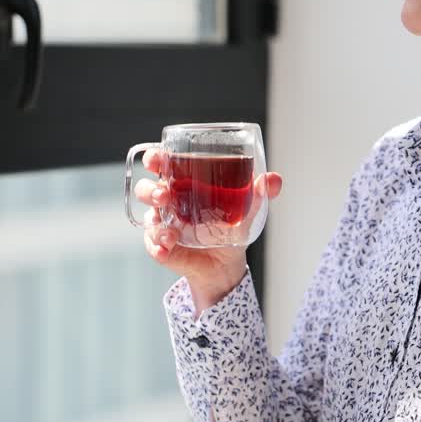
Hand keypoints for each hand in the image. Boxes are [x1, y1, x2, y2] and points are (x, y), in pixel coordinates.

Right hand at [134, 148, 282, 313]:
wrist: (228, 263)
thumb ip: (259, 193)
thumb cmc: (230, 226)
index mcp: (183, 183)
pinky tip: (166, 249)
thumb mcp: (247, 208)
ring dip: (155, 222)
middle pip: (147, 189)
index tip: (156, 159)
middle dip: (150, 190)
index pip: (162, 165)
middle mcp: (168, 202)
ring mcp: (163, 225)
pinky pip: (154, 246)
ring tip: (170, 232)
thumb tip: (273, 180)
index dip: (154, 158)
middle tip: (165, 195)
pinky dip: (158, 247)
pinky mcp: (163, 248)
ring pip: (148, 218)